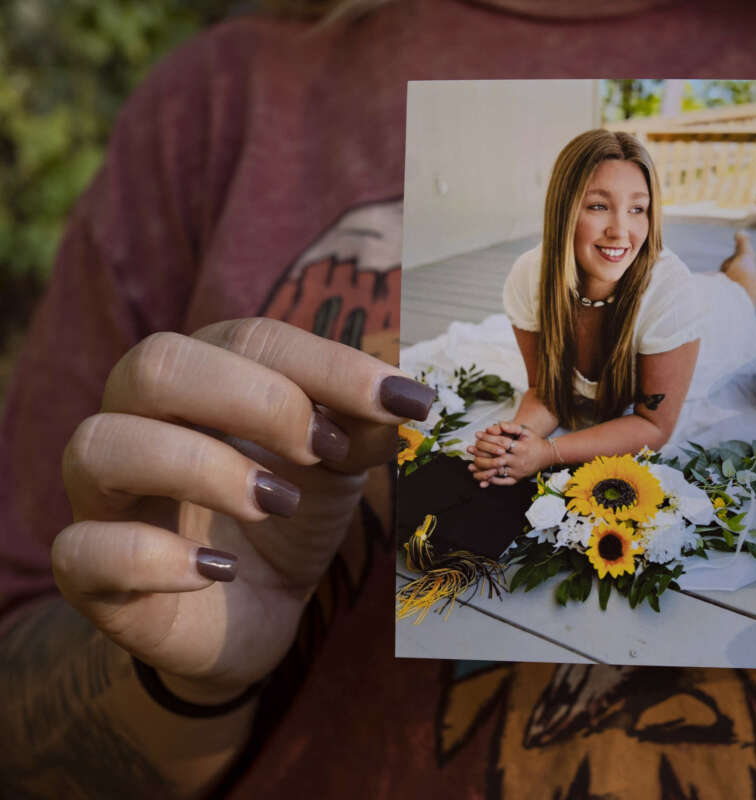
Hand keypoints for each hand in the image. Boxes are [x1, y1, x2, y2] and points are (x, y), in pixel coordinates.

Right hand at [51, 319, 433, 700]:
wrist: (254, 614)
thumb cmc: (289, 516)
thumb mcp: (338, 466)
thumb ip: (363, 427)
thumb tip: (401, 403)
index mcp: (202, 375)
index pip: (250, 339)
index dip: (327, 366)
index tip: (400, 402)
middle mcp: (138, 420)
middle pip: (157, 365)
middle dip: (254, 399)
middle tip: (319, 448)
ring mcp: (105, 495)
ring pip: (101, 446)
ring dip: (202, 468)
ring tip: (275, 502)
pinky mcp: (89, 572)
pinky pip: (82, 548)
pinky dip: (154, 558)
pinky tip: (217, 571)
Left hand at [467, 421, 550, 486]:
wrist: (547, 456)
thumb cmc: (535, 442)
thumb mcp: (526, 431)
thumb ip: (513, 427)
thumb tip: (500, 425)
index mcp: (520, 448)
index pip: (500, 443)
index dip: (487, 438)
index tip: (477, 435)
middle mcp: (518, 461)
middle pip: (496, 459)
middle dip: (481, 454)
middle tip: (470, 450)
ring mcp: (517, 471)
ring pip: (497, 471)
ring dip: (483, 469)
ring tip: (471, 466)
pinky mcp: (517, 479)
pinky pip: (502, 482)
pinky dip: (491, 480)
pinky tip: (482, 477)